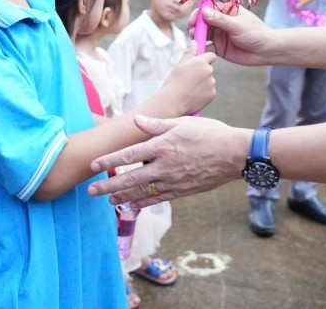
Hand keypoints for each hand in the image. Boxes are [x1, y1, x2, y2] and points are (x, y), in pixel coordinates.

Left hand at [88, 115, 249, 206]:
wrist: (235, 154)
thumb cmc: (211, 133)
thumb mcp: (184, 122)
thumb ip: (157, 124)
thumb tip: (137, 120)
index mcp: (163, 145)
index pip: (130, 155)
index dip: (109, 161)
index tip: (93, 165)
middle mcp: (165, 165)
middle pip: (131, 178)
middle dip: (109, 185)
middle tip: (91, 190)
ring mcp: (173, 180)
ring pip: (142, 191)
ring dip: (122, 196)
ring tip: (108, 200)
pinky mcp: (182, 190)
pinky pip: (158, 199)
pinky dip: (143, 203)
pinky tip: (132, 205)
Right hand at [160, 42, 216, 114]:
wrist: (173, 102)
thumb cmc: (174, 82)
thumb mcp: (180, 64)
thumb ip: (190, 52)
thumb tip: (195, 42)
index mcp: (201, 62)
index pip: (211, 55)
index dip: (206, 58)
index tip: (199, 63)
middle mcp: (209, 71)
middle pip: (209, 69)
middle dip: (202, 72)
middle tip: (189, 78)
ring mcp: (211, 83)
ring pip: (209, 80)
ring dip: (203, 83)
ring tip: (189, 88)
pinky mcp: (212, 94)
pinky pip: (210, 91)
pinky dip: (204, 93)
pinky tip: (193, 95)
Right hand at [200, 6, 274, 66]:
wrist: (266, 51)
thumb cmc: (256, 33)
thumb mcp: (238, 25)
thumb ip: (220, 20)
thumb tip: (204, 12)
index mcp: (227, 10)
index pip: (209, 8)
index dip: (199, 13)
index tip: (193, 20)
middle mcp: (221, 22)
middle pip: (203, 21)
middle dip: (196, 26)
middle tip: (193, 31)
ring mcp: (220, 35)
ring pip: (204, 34)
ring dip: (198, 37)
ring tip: (196, 41)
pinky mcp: (219, 48)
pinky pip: (207, 47)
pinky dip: (202, 49)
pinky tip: (201, 52)